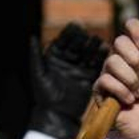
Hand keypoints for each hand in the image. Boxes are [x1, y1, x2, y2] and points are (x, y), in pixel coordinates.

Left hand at [30, 23, 109, 138]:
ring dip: (94, 47)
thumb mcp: (38, 74)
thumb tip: (32, 37)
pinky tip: (106, 52)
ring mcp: (78, 68)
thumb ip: (36, 55)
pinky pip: (96, 66)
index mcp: (54, 57)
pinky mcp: (88, 77)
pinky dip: (101, 59)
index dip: (70, 33)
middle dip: (84, 39)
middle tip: (91, 33)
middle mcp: (67, 61)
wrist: (57, 114)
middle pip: (77, 46)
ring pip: (87, 54)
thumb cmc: (44, 95)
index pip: (63, 41)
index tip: (77, 25)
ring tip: (100, 41)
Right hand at [94, 17, 138, 138]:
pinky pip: (106, 80)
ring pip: (112, 62)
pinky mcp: (101, 89)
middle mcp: (122, 58)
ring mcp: (110, 72)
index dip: (135, 30)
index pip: (130, 26)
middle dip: (135, 60)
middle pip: (118, 42)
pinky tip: (129, 101)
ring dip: (131, 81)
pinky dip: (122, 92)